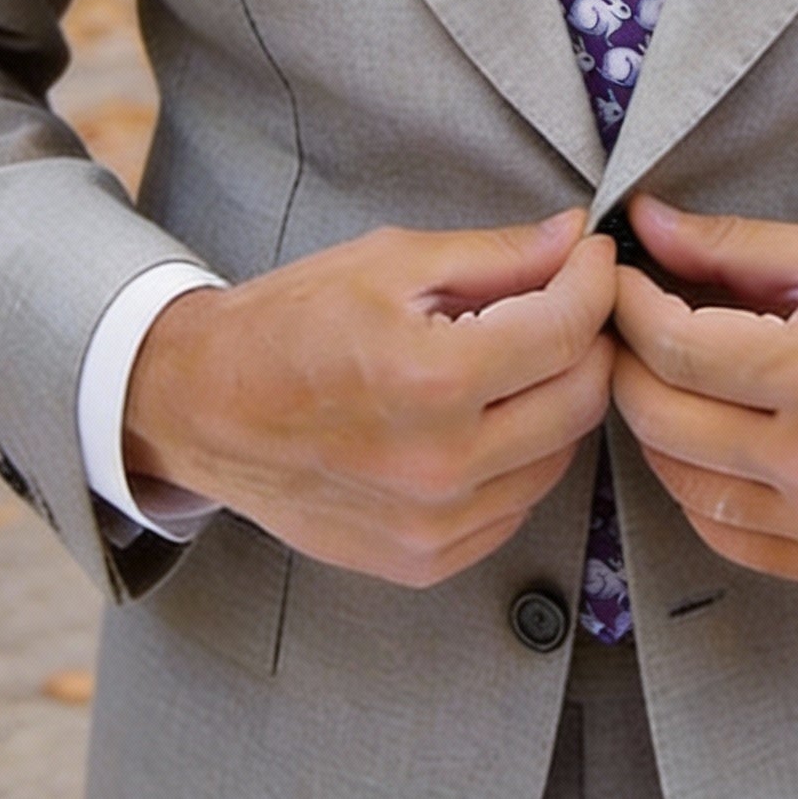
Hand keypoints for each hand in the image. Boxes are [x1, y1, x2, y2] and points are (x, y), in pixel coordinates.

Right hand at [123, 211, 615, 587]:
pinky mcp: (424, 560)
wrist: (204, 406)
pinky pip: (516, 504)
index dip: (594, 282)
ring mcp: (434, 524)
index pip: (567, 330)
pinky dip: (520, 456)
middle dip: (588, 339)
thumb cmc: (290, 323)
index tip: (590, 258)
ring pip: (559, 456)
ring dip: (557, 399)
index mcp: (432, 378)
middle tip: (565, 302)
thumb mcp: (391, 262)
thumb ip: (497, 255)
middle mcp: (440, 464)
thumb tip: (574, 238)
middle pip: (580, 398)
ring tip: (518, 358)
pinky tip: (484, 417)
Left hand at [610, 197, 797, 591]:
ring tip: (669, 380)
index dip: (628, 306)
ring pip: (683, 485)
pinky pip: (730, 538)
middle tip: (630, 326)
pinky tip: (711, 444)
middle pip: (661, 419)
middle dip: (627, 363)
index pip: (672, 347)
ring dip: (658, 428)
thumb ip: (736, 246)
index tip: (620, 280)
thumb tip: (647, 223)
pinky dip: (701, 491)